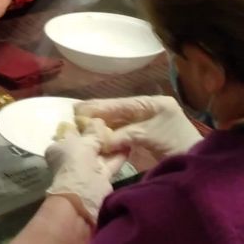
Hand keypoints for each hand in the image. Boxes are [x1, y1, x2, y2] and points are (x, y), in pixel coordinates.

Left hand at [45, 118, 127, 223]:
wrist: (83, 192)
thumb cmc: (75, 161)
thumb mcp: (83, 142)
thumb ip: (93, 131)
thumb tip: (98, 120)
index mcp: (59, 147)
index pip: (70, 132)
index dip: (82, 124)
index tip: (95, 116)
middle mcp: (71, 156)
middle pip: (87, 142)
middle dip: (98, 134)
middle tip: (113, 122)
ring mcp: (86, 167)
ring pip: (100, 153)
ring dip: (110, 144)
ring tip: (123, 130)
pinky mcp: (100, 176)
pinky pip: (110, 162)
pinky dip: (118, 155)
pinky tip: (128, 144)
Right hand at [75, 95, 201, 159]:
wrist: (198, 169)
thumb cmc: (177, 145)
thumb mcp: (150, 135)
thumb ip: (124, 135)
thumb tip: (100, 140)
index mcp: (152, 103)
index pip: (120, 103)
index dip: (99, 106)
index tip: (79, 109)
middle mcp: (147, 111)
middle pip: (117, 111)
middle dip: (97, 115)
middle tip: (75, 117)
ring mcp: (145, 125)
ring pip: (117, 123)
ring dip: (101, 127)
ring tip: (80, 127)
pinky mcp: (143, 140)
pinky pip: (122, 135)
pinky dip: (109, 138)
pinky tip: (96, 138)